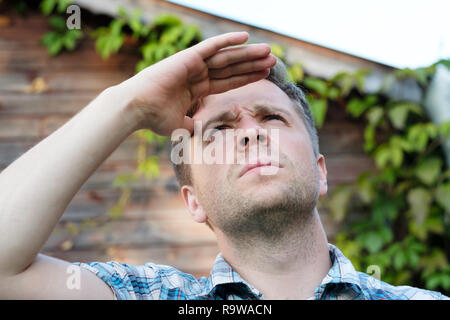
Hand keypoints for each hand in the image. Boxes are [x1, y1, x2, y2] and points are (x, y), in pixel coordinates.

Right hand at [115, 31, 276, 135]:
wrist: (137, 109)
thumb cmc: (154, 119)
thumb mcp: (180, 125)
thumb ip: (193, 126)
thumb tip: (199, 134)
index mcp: (198, 89)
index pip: (229, 82)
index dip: (247, 77)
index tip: (265, 75)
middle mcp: (198, 74)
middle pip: (232, 68)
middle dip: (253, 65)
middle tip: (273, 61)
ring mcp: (194, 65)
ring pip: (227, 57)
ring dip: (248, 54)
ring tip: (268, 52)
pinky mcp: (188, 57)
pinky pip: (212, 46)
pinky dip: (228, 40)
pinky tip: (246, 37)